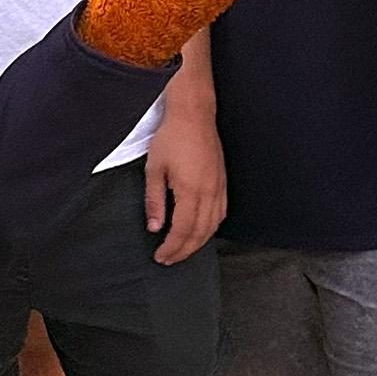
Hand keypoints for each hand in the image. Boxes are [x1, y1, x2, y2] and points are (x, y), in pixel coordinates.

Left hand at [145, 104, 225, 263]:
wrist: (194, 116)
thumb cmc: (171, 138)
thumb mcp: (154, 169)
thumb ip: (154, 201)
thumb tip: (154, 227)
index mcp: (191, 191)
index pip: (182, 230)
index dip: (171, 247)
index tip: (160, 256)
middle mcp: (209, 193)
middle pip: (199, 233)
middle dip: (184, 251)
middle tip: (169, 259)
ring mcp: (219, 187)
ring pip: (213, 226)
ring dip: (198, 242)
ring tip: (183, 250)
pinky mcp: (222, 182)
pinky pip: (221, 213)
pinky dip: (211, 227)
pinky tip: (202, 231)